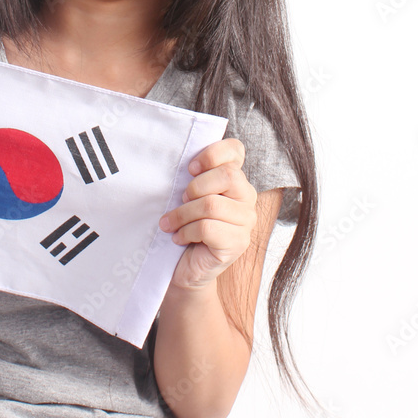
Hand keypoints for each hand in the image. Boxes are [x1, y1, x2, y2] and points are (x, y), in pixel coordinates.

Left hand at [158, 138, 257, 288]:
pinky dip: (186, 232)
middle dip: (195, 187)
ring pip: (212, 204)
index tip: (189, 168)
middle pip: (227, 176)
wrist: (185, 267)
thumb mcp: (186, 196)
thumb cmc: (184, 226)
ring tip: (170, 223)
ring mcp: (246, 221)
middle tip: (180, 200)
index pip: (235, 150)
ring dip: (183, 214)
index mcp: (235, 179)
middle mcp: (247, 197)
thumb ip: (192, 177)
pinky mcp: (238, 243)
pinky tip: (179, 238)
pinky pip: (207, 228)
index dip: (211, 154)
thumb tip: (183, 164)